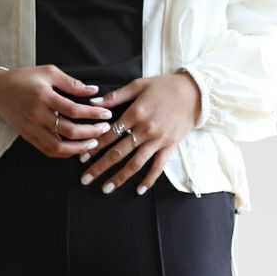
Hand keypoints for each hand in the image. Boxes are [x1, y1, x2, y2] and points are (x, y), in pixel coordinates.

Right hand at [0, 64, 114, 157]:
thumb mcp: (48, 72)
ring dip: (80, 147)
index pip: (73, 110)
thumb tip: (93, 91)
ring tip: (94, 143)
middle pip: (69, 130)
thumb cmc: (24, 78)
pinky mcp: (28, 137)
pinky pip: (48, 150)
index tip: (107, 114)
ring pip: (59, 147)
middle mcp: (37, 115)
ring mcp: (31, 128)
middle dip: (91, 132)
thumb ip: (71, 83)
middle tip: (105, 129)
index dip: (93, 114)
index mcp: (43, 96)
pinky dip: (65, 153)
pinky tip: (77, 148)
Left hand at [78, 71, 200, 195]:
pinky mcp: (170, 146)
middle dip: (100, 167)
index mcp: (135, 113)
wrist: (195, 92)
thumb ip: (116, 96)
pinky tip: (139, 190)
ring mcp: (158, 140)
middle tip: (85, 179)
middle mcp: (145, 129)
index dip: (94, 147)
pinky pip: (158, 166)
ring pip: (135, 163)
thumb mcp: (139, 85)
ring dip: (119, 177)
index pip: (109, 134)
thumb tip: (93, 103)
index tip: (81, 158)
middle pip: (118, 153)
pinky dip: (149, 179)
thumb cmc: (164, 86)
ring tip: (106, 188)